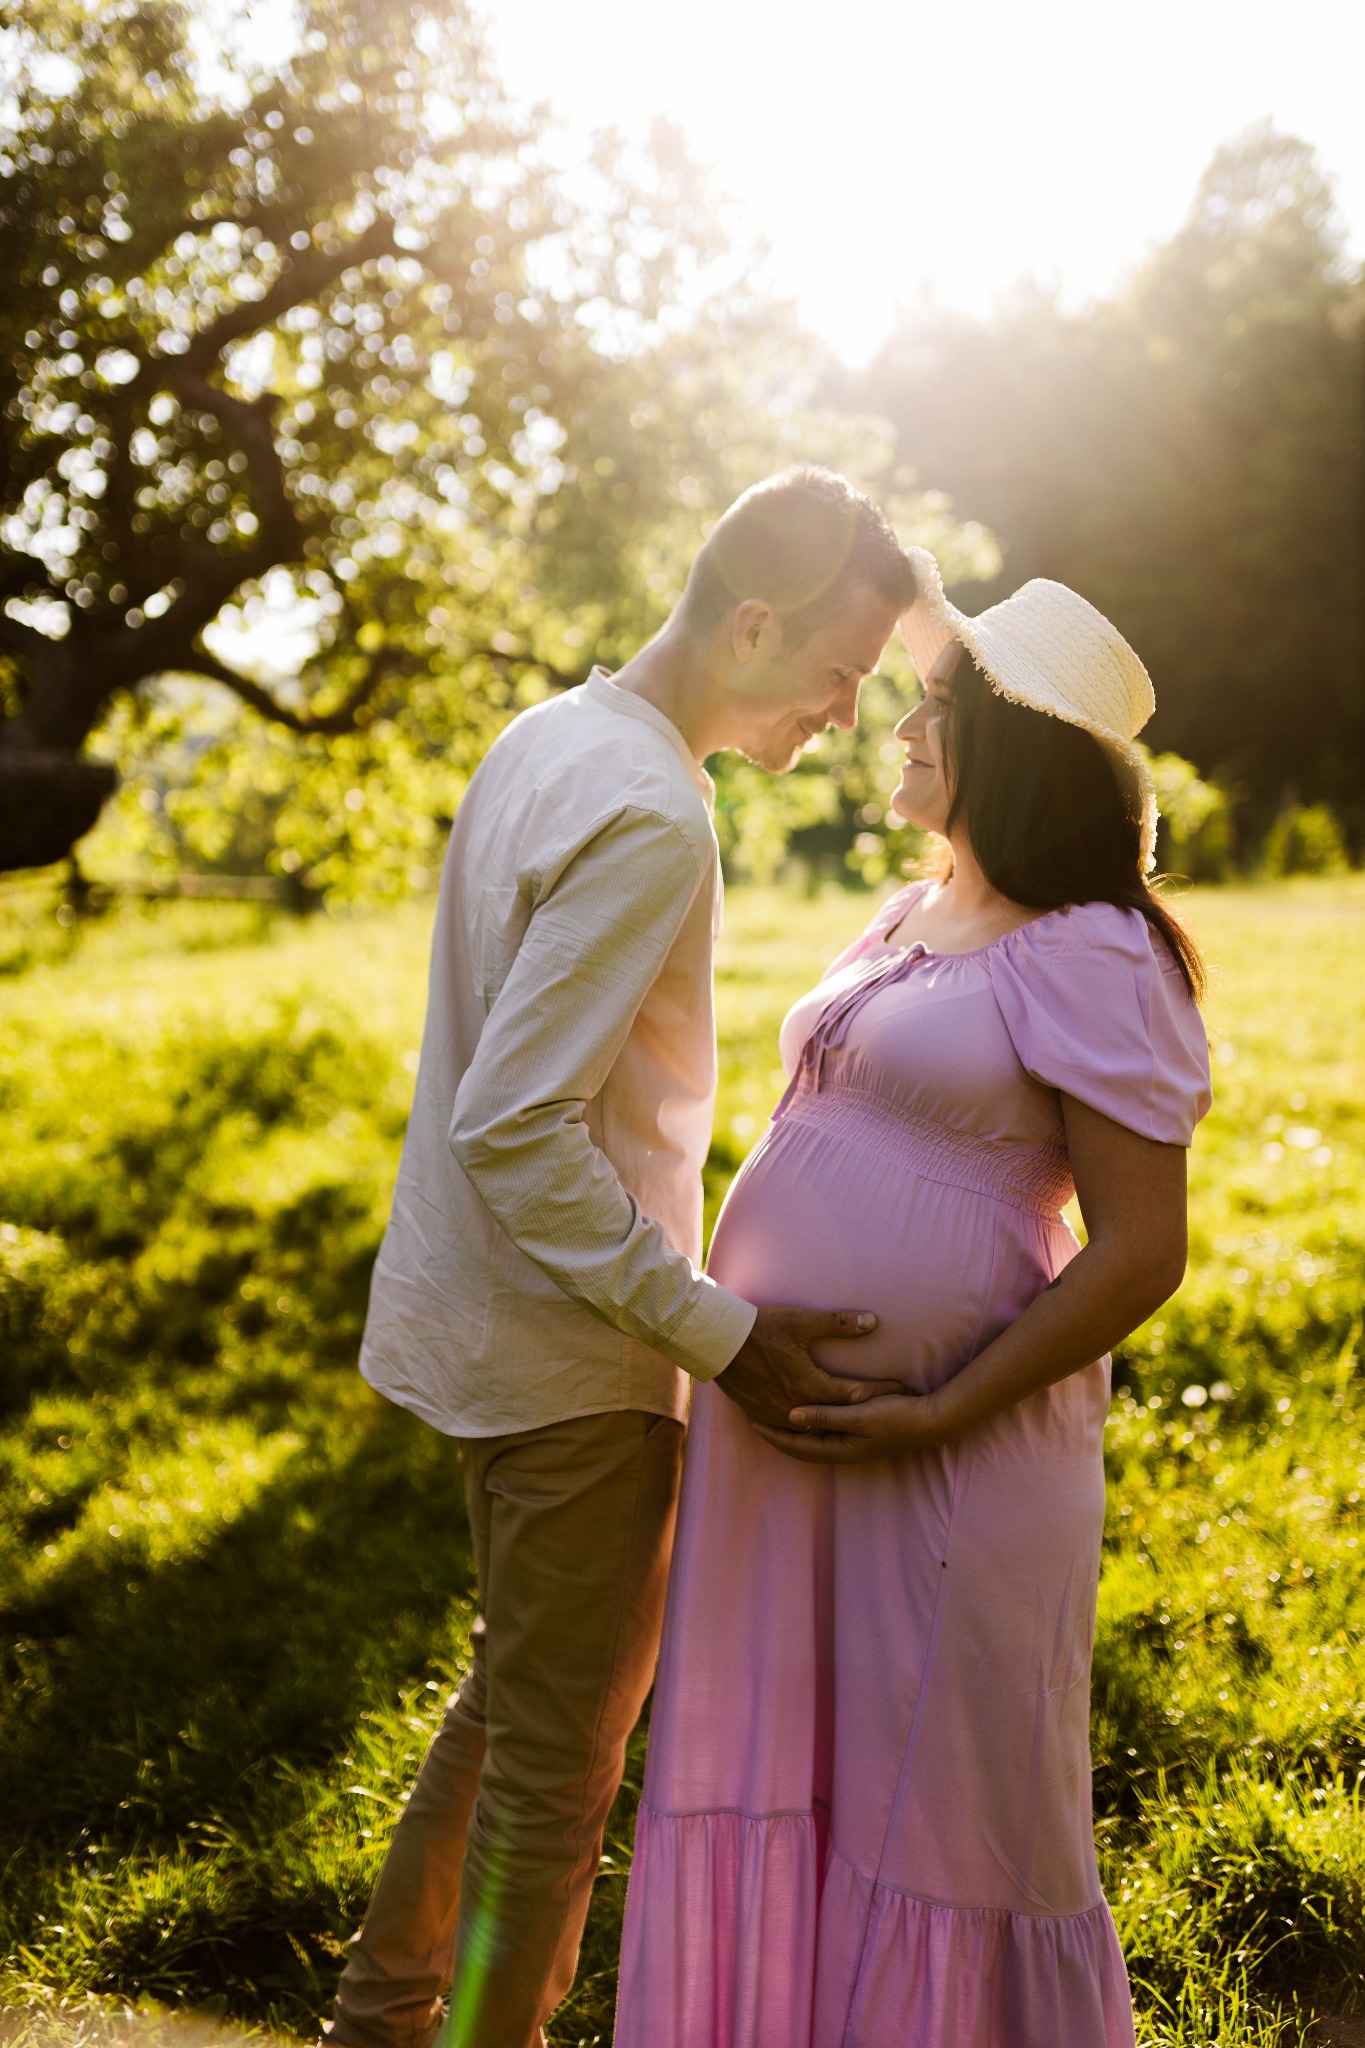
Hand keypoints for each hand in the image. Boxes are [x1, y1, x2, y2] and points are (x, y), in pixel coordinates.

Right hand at [717, 1306, 898, 1432]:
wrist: (717, 1342)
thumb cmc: (761, 1328)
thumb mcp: (801, 1321)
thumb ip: (839, 1324)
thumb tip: (873, 1323)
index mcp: (810, 1386)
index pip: (855, 1395)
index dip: (881, 1393)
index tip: (902, 1391)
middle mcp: (797, 1408)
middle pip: (839, 1416)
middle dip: (865, 1412)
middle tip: (890, 1410)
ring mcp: (777, 1414)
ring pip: (815, 1429)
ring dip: (837, 1426)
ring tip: (857, 1424)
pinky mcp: (761, 1414)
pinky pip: (791, 1429)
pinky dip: (808, 1429)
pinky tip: (815, 1428)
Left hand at [752, 1389, 948, 1463]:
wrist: (930, 1422)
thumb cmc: (896, 1417)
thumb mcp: (858, 1414)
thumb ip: (825, 1416)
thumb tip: (791, 1416)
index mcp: (839, 1449)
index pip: (797, 1445)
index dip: (773, 1435)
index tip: (752, 1422)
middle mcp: (843, 1451)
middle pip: (801, 1447)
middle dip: (778, 1436)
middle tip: (755, 1420)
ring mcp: (853, 1445)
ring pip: (813, 1441)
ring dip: (793, 1432)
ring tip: (773, 1420)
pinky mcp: (861, 1436)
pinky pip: (825, 1434)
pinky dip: (810, 1427)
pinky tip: (806, 1417)